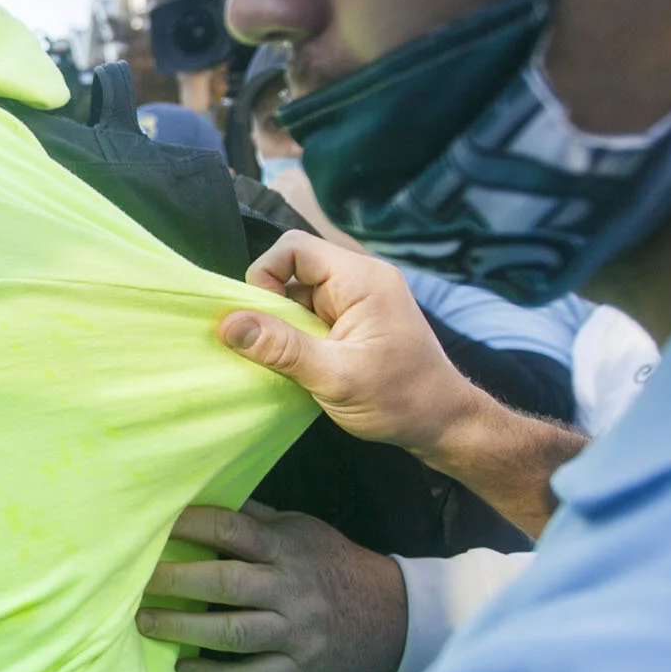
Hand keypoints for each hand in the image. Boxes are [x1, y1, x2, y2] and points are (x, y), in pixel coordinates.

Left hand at [138, 501, 407, 671]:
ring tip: (144, 623)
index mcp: (287, 547)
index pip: (231, 530)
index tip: (151, 527)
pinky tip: (184, 671)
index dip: (189, 526)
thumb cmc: (333, 565)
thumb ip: (257, 519)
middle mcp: (289, 588)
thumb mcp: (303, 530)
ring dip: (182, 628)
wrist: (393, 614)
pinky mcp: (301, 668)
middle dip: (173, 581)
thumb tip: (205, 498)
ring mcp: (296, 631)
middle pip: (223, 582)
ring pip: (231, 632)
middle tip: (134, 582)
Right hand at [221, 231, 492, 461]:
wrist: (443, 423)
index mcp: (361, 279)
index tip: (259, 319)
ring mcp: (358, 300)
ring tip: (289, 360)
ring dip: (284, 324)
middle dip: (272, 305)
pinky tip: (301, 365)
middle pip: (293, 269)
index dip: (265, 275)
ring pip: (299, 294)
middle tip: (271, 346)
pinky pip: (311, 313)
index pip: (294, 248)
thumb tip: (228, 325)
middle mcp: (360, 279)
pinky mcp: (354, 321)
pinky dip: (297, 336)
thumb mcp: (335, 377)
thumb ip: (281, 348)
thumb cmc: (399, 399)